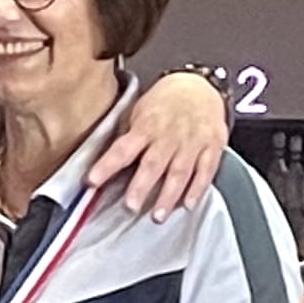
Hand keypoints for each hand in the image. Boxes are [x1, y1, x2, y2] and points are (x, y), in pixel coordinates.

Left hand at [87, 72, 228, 218]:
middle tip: (131, 206)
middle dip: (141, 187)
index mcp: (146, 126)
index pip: (123, 149)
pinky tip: (188, 205)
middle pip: (153, 164)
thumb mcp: (139, 111)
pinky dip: (197, 189)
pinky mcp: (211, 148)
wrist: (200, 85)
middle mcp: (168, 136)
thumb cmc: (164, 103)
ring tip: (158, 216)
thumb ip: (128, 138)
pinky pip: (205, 171)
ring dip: (168, 196)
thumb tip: (106, 164)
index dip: (107, 166)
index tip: (92, 181)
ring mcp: (192, 143)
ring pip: (179, 172)